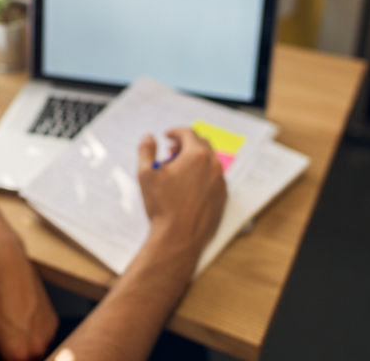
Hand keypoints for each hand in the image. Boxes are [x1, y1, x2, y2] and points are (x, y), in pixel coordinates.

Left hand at [0, 165, 56, 360]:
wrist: (6, 259)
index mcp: (20, 353)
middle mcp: (39, 346)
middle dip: (11, 355)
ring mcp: (48, 332)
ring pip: (34, 349)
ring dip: (23, 344)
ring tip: (6, 326)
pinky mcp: (52, 319)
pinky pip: (41, 334)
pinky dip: (31, 331)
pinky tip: (17, 316)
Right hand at [136, 128, 227, 257]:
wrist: (179, 238)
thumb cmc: (163, 207)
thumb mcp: (146, 174)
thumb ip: (146, 151)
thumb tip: (149, 138)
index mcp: (196, 156)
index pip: (188, 133)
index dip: (175, 132)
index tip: (167, 136)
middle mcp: (213, 166)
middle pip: (202, 145)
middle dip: (186, 144)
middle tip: (171, 152)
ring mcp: (220, 183)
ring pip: (210, 162)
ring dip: (195, 160)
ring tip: (179, 170)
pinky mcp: (223, 198)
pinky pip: (214, 179)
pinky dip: (203, 175)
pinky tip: (189, 186)